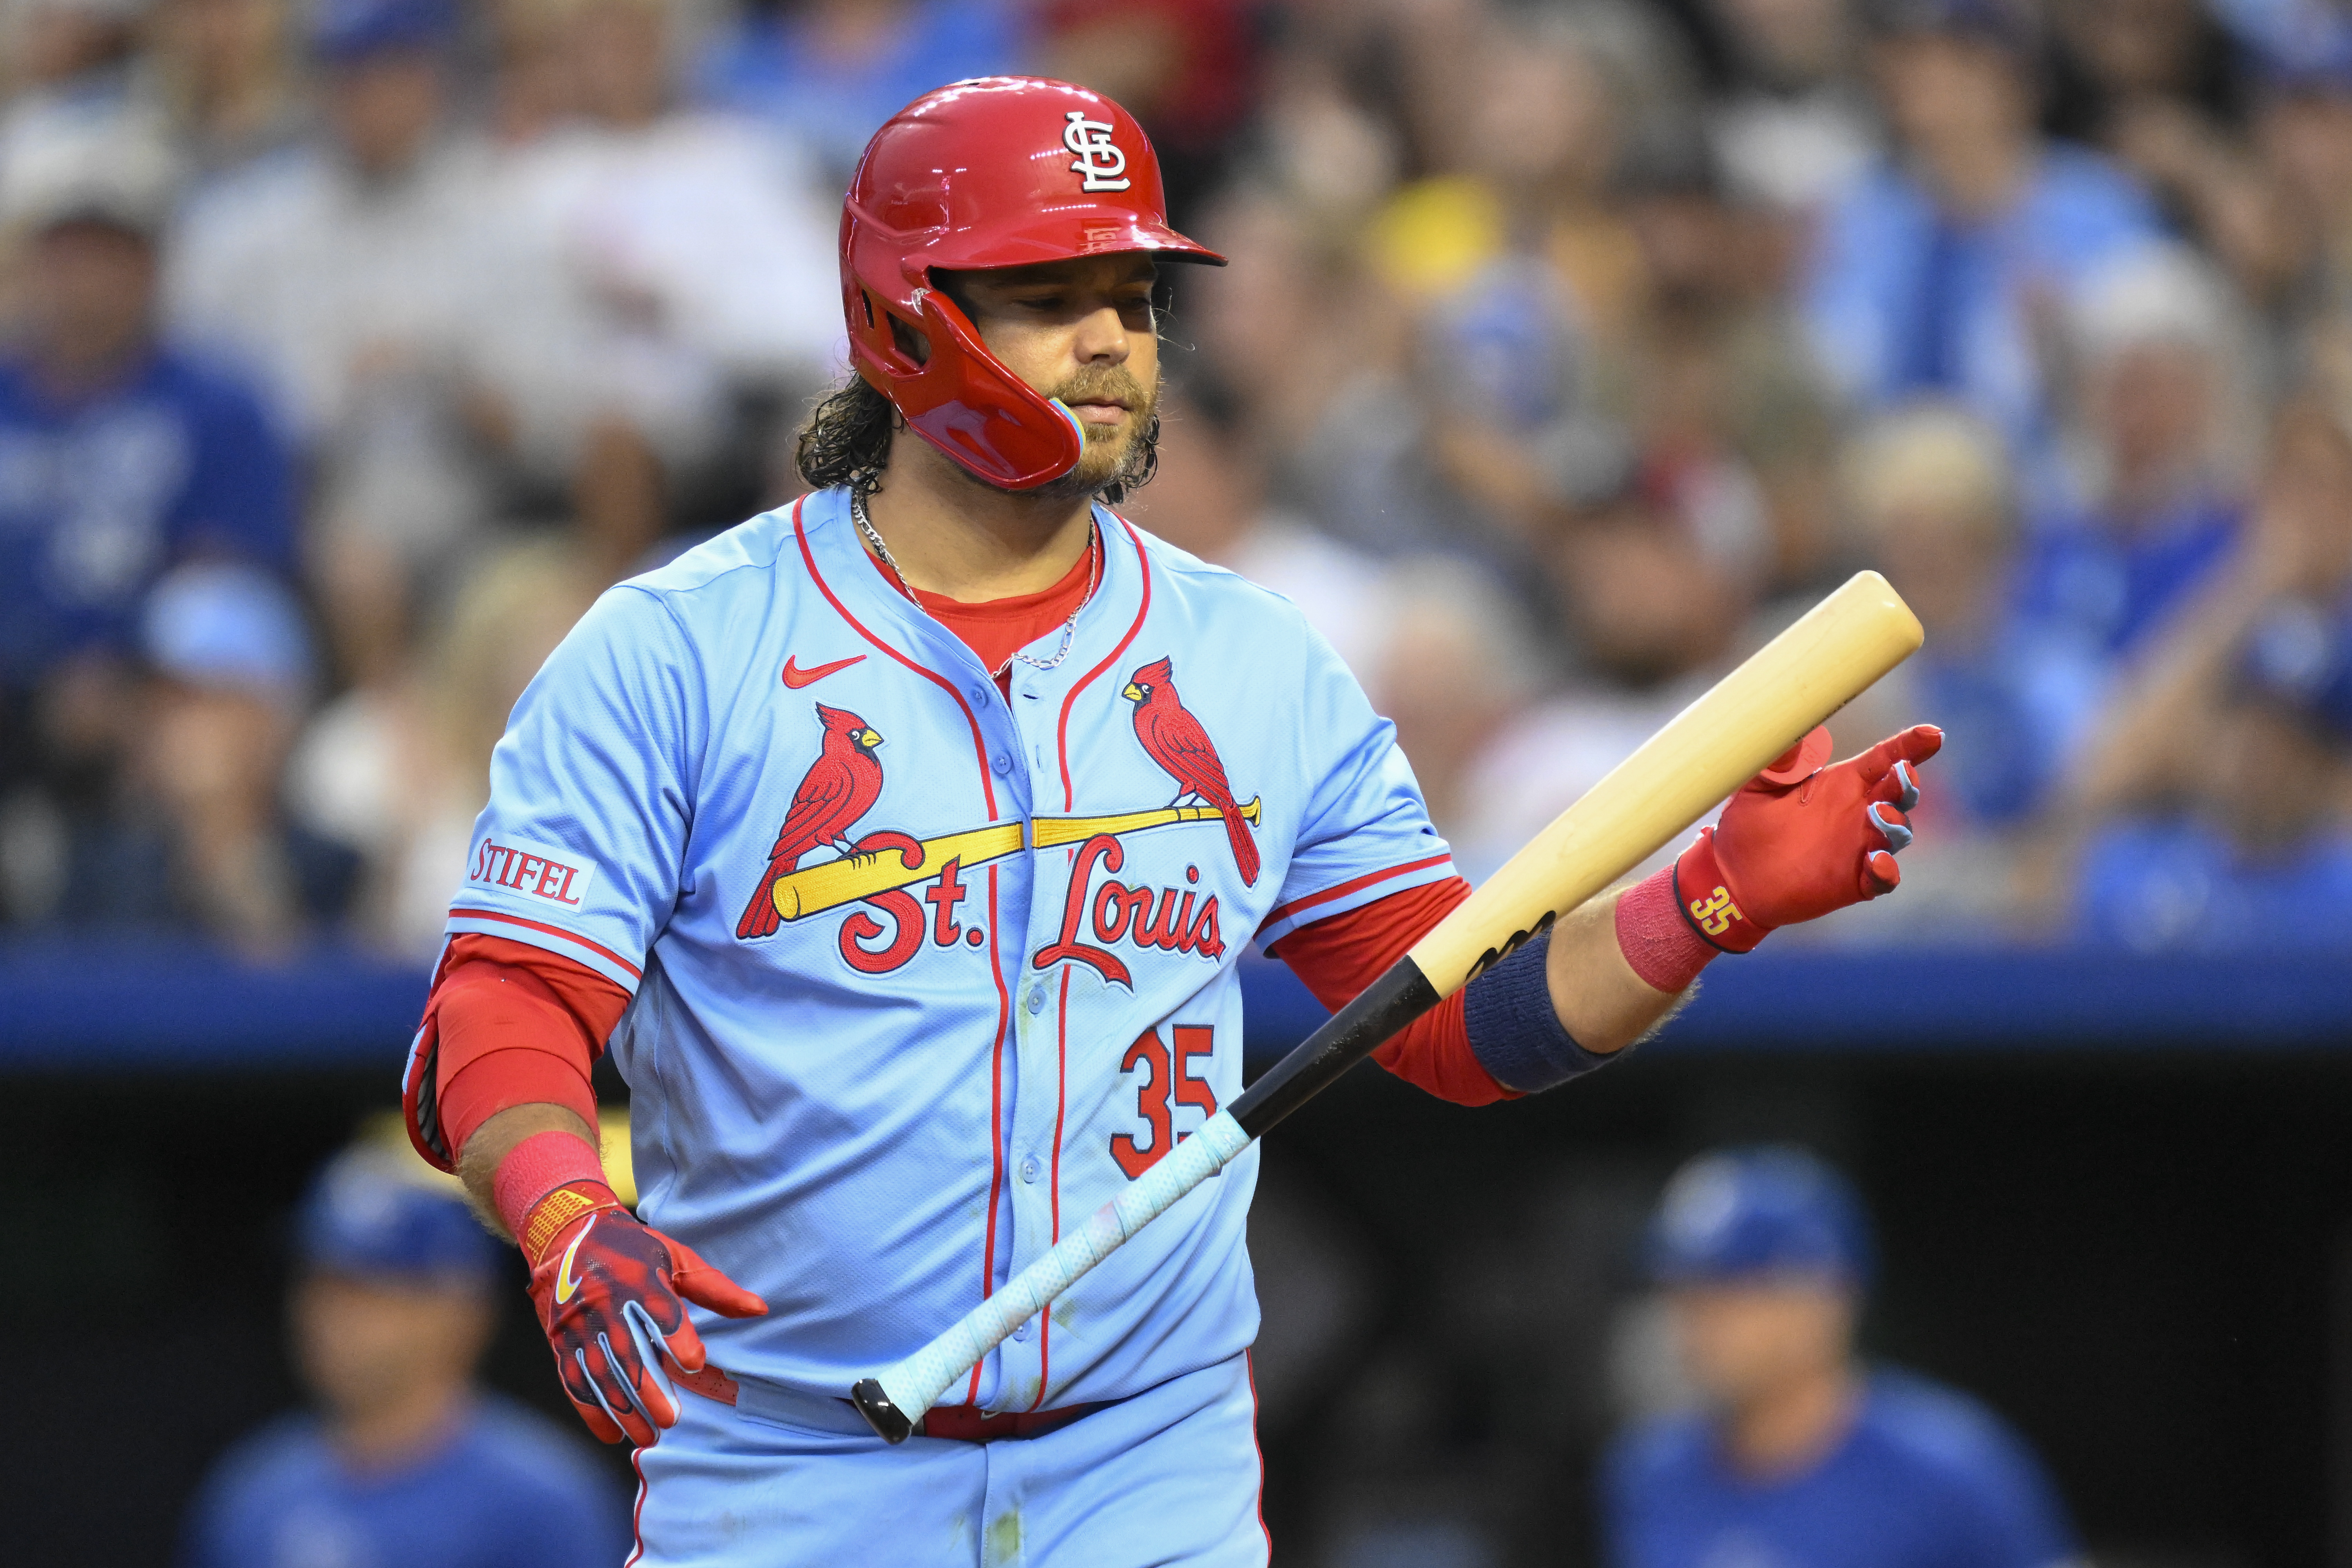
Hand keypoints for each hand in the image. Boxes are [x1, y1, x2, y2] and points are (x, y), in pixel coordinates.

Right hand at [524, 1189, 766, 1445]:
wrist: (567, 1237)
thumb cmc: (634, 1250)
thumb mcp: (676, 1258)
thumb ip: (714, 1289)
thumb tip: (759, 1309)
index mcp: (639, 1277)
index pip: (658, 1310)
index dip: (676, 1338)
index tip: (694, 1363)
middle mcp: (605, 1302)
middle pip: (626, 1350)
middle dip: (648, 1388)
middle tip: (671, 1419)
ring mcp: (578, 1324)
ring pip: (599, 1373)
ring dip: (622, 1409)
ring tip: (647, 1437)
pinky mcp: (560, 1341)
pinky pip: (573, 1380)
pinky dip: (590, 1411)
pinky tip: (611, 1435)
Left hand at [1674, 724, 1942, 952]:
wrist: (1733, 877)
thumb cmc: (1747, 826)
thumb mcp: (1757, 787)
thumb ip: (1777, 762)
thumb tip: (1795, 733)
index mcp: (1840, 784)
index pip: (1883, 759)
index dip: (1910, 746)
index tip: (1931, 734)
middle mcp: (1858, 813)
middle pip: (1899, 794)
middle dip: (1907, 784)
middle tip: (1902, 775)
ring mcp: (1861, 847)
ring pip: (1897, 833)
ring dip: (1895, 824)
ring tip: (1879, 816)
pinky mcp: (1856, 881)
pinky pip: (1883, 877)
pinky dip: (1886, 870)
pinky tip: (1876, 863)